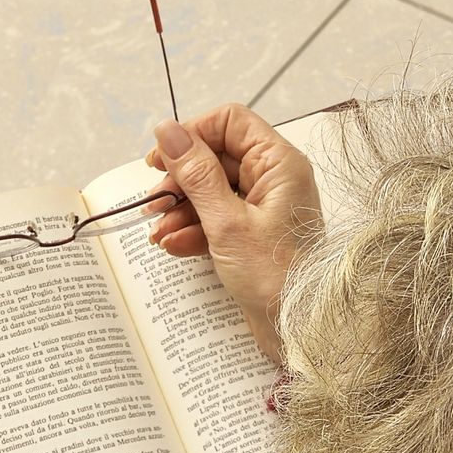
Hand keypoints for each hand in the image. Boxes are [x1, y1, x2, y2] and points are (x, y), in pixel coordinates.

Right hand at [144, 104, 321, 363]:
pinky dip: (195, 229)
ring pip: (214, 191)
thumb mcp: (227, 222)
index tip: (161, 158)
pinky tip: (174, 245)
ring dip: (182, 208)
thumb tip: (167, 131)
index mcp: (279, 165)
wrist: (298, 330)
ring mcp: (266, 208)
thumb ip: (195, 174)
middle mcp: (276, 180)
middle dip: (181, 180)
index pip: (230, 123)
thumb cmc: (276, 278)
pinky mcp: (256, 235)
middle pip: (216, 158)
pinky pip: (219, 219)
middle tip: (154, 201)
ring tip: (158, 229)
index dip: (192, 134)